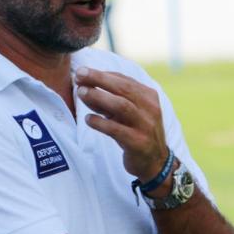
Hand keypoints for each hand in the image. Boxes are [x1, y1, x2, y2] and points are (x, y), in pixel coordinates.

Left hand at [75, 67, 168, 182]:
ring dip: (100, 97)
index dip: (102, 74)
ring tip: (81, 93)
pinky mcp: (138, 143)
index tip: (82, 71)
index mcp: (149, 96)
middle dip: (99, 79)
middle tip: (79, 75)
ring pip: (122, 106)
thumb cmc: (136, 132)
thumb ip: (109, 101)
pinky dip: (101, 123)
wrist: (155, 162)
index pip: (124, 80)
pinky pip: (117, 130)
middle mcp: (150, 108)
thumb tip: (83, 88)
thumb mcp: (127, 114)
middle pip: (123, 88)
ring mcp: (145, 126)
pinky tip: (88, 119)